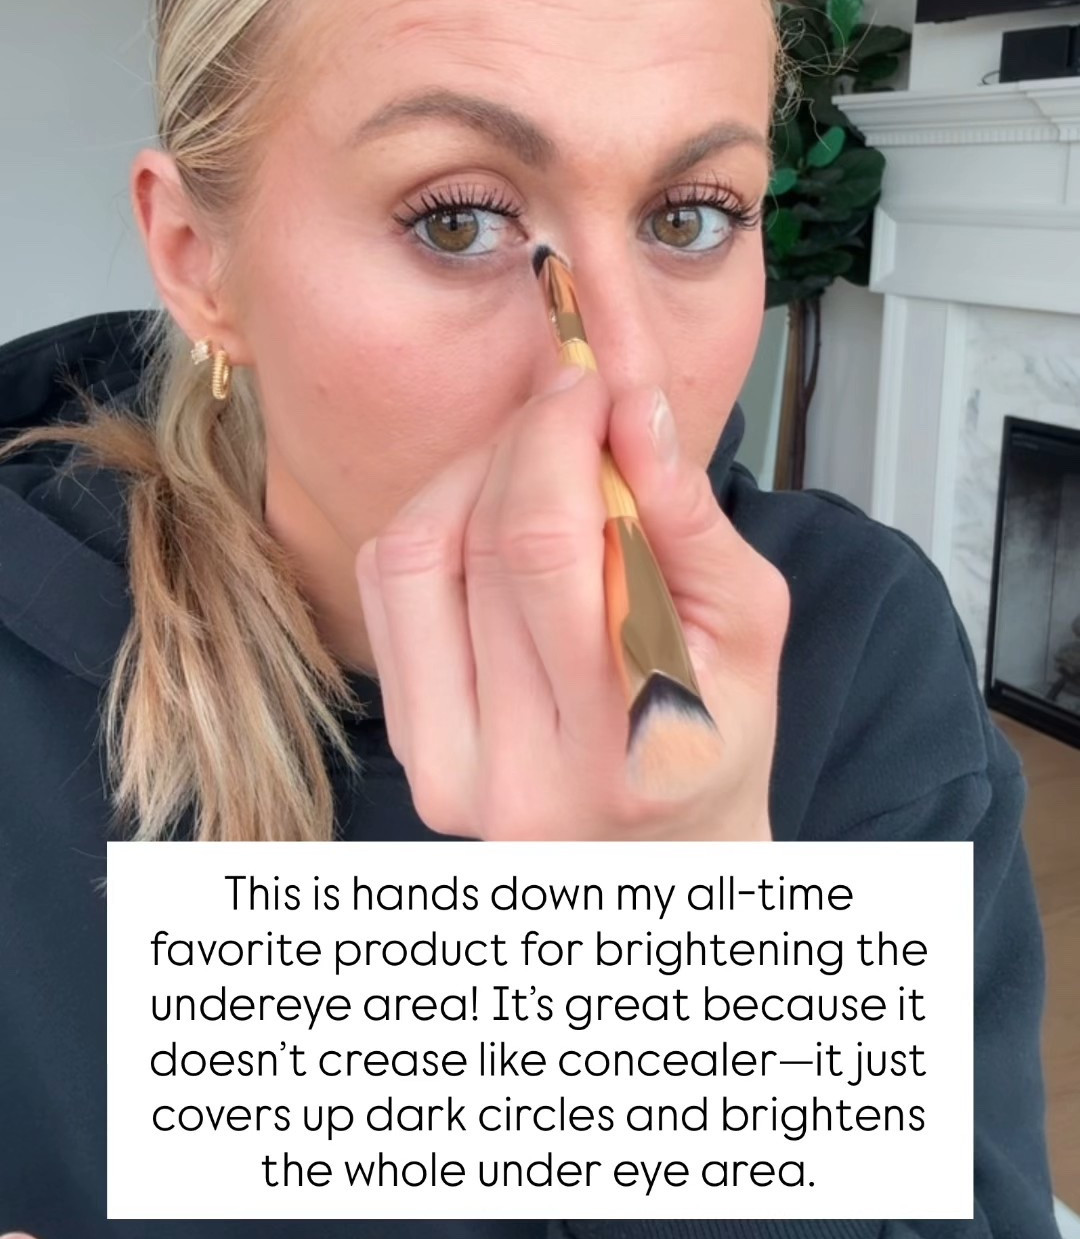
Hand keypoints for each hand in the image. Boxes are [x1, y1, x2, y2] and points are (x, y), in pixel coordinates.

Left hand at [355, 363, 788, 840]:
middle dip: (523, 441)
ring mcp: (445, 771)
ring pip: (413, 555)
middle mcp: (516, 775)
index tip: (590, 385)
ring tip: (536, 459)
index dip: (555, 440)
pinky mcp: (408, 747)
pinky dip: (436, 521)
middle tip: (572, 404)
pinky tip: (493, 516)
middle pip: (478, 543)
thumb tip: (631, 399)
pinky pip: (388, 591)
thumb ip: (688, 516)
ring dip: (472, 472)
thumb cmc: (717, 731)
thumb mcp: (748, 625)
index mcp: (620, 749)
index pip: (544, 553)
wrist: (661, 852)